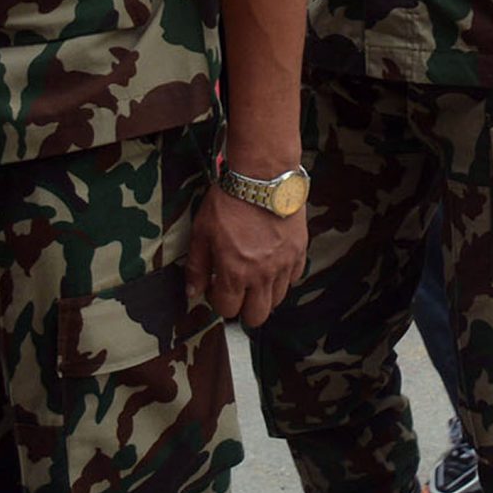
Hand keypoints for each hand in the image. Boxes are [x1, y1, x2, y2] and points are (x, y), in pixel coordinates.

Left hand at [186, 184, 307, 328]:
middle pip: (257, 316)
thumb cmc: (229, 202)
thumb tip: (192, 292)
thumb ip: (196, 266)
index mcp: (234, 272)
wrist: (264, 176)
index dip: (218, 301)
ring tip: (255, 277)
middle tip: (237, 293)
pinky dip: (283, 277)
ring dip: (264, 294)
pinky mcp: (300, 251)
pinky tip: (272, 264)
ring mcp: (284, 264)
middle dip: (244, 310)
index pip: (227, 309)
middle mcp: (262, 275)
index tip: (215, 287)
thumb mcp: (202, 232)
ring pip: (277, 299)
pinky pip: (294, 278)